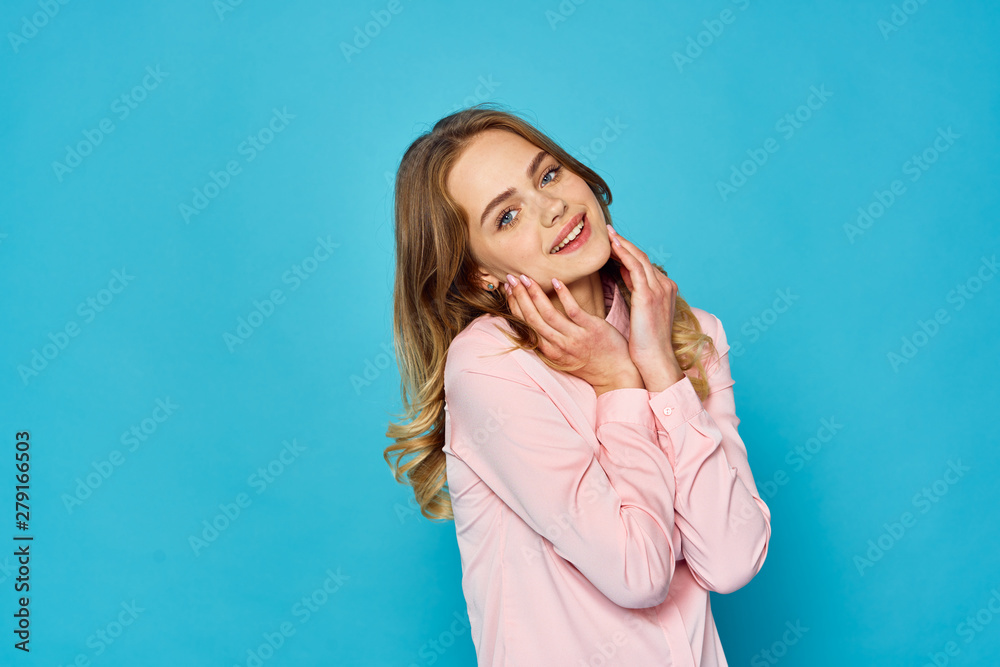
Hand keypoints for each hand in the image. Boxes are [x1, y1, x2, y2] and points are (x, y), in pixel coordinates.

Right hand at [503, 272, 640, 392]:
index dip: (515, 306)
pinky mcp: (592, 329)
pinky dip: (563, 295)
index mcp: (549, 352)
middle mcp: (559, 346)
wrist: (616, 373)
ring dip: (535, 294)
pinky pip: (573, 310)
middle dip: (520, 297)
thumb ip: (549, 341)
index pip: (526, 326)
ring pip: (549, 314)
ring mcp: (575, 338)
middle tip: (512, 278)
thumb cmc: (590, 362)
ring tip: (527, 278)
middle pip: (533, 319)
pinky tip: (556, 281)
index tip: (508, 290)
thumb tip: (535, 322)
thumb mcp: (563, 357)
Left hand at [607, 227, 684, 390]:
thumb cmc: (646, 342)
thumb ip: (636, 292)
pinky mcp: (649, 294)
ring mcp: (658, 289)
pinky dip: (624, 254)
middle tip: (608, 231)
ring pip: (638, 258)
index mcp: (665, 290)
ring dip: (622, 244)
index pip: (644, 265)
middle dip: (624, 243)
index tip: (613, 244)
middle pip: (642, 257)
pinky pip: (634, 267)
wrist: (655, 358)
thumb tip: (623, 275)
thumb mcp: (642, 312)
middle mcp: (665, 285)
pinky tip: (612, 245)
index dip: (628, 252)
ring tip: (607, 233)